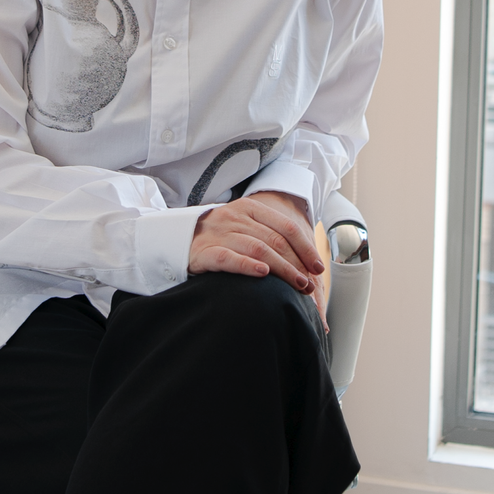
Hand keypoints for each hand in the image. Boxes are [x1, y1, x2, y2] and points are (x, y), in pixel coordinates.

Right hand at [188, 192, 326, 323]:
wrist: (175, 236)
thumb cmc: (218, 237)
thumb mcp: (244, 227)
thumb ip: (269, 236)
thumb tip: (305, 260)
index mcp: (250, 208)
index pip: (286, 227)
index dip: (306, 248)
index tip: (318, 268)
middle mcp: (236, 217)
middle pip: (276, 241)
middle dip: (297, 264)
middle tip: (310, 285)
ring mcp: (219, 233)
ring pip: (258, 249)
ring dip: (282, 269)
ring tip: (297, 285)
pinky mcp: (203, 251)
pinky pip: (228, 258)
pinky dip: (247, 266)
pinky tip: (262, 274)